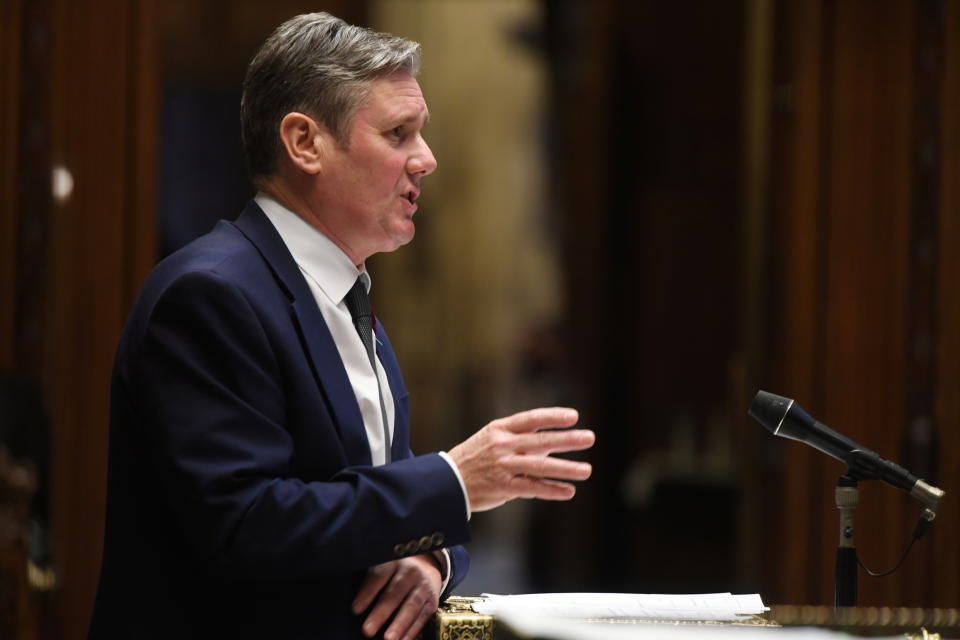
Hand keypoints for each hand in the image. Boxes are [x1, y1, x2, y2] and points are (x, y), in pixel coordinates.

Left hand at [352, 555, 441, 639]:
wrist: (426, 567)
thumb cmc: (394, 573)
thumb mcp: (383, 568)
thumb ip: (370, 582)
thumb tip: (355, 607)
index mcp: (393, 561)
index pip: (379, 575)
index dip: (367, 592)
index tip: (355, 610)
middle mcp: (410, 571)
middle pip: (394, 593)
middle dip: (381, 613)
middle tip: (367, 630)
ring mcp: (423, 586)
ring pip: (411, 606)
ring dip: (399, 624)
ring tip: (388, 639)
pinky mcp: (432, 601)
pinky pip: (422, 617)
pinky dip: (412, 631)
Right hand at [447, 407, 594, 511]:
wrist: (447, 481)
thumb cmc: (475, 458)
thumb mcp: (493, 439)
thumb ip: (524, 440)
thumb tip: (557, 441)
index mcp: (500, 429)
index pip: (531, 419)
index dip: (553, 416)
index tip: (574, 416)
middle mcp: (503, 445)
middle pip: (540, 440)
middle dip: (567, 439)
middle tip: (590, 437)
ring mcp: (503, 466)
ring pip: (540, 466)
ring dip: (566, 468)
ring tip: (587, 470)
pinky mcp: (503, 487)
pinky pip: (532, 488)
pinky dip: (552, 490)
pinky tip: (569, 491)